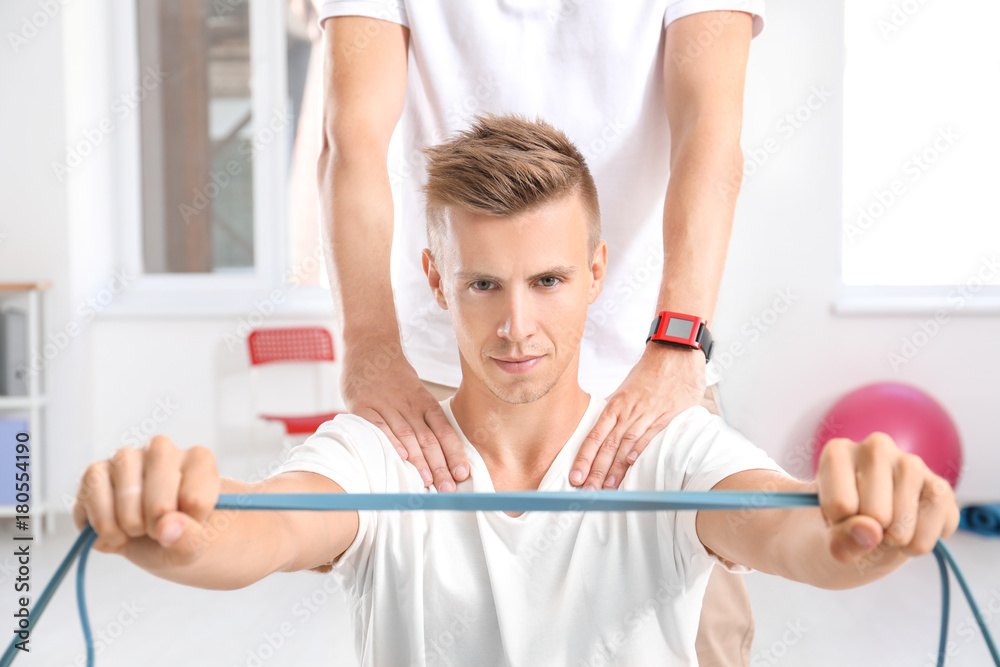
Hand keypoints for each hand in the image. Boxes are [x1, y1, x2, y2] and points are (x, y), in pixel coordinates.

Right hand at [72, 436, 219, 568]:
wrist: (157, 541)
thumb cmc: (183, 536)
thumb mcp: (197, 546)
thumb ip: (190, 539)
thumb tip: (166, 526)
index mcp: (198, 460)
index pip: (195, 500)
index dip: (189, 526)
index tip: (190, 525)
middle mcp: (162, 450)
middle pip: (160, 502)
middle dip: (157, 529)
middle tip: (159, 531)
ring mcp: (126, 457)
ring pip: (127, 497)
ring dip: (130, 527)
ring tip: (137, 530)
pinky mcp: (95, 472)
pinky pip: (94, 498)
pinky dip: (104, 526)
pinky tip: (115, 530)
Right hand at [341, 335, 468, 491]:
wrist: (369, 347)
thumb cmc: (395, 379)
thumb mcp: (416, 394)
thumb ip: (425, 421)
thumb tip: (441, 455)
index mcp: (425, 403)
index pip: (445, 432)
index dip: (455, 454)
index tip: (462, 474)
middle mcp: (409, 404)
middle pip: (428, 439)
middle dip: (440, 466)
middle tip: (447, 489)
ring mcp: (386, 404)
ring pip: (406, 435)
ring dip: (418, 460)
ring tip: (427, 482)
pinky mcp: (363, 406)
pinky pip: (378, 426)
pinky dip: (389, 441)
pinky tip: (399, 457)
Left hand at [570, 343, 705, 489]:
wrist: (675, 350)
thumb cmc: (651, 371)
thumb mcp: (629, 391)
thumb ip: (620, 413)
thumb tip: (609, 433)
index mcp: (615, 405)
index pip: (594, 436)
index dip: (584, 458)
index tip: (575, 476)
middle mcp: (627, 411)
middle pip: (607, 445)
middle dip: (596, 470)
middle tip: (586, 491)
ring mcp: (646, 413)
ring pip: (626, 443)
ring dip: (616, 467)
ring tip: (607, 488)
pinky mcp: (667, 413)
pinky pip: (650, 433)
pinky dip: (640, 448)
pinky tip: (631, 463)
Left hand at [817, 432, 959, 562]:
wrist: (870, 530)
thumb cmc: (844, 527)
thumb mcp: (829, 539)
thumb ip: (842, 539)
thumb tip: (872, 531)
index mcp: (838, 452)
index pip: (840, 505)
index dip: (840, 525)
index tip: (839, 516)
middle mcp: (876, 447)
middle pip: (874, 514)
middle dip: (871, 533)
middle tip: (867, 523)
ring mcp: (912, 463)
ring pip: (903, 524)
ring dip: (895, 542)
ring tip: (886, 528)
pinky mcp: (941, 486)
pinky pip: (932, 532)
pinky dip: (918, 545)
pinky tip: (909, 530)